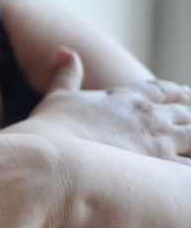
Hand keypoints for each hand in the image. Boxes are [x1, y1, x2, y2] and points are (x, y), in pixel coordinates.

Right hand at [20, 48, 190, 162]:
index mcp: (125, 97)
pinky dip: (187, 171)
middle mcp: (148, 115)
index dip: (174, 91)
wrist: (52, 158)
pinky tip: (185, 176)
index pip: (159, 89)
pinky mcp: (160, 167)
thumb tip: (64, 51)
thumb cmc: (50, 129)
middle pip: (184, 112)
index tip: (184, 93)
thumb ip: (65, 74)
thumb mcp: (57, 97)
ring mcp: (158, 141)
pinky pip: (187, 169)